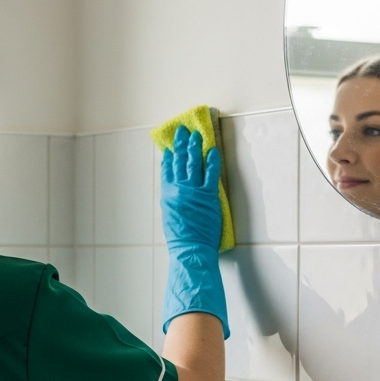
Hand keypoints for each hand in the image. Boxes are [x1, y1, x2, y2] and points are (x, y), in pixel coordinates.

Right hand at [161, 125, 222, 253]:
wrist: (190, 249)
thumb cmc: (180, 239)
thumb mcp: (169, 216)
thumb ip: (173, 200)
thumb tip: (177, 191)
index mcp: (167, 195)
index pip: (167, 170)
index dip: (168, 157)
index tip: (170, 147)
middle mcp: (178, 190)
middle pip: (179, 162)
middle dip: (181, 145)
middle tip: (183, 132)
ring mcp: (193, 191)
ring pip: (193, 163)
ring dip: (195, 147)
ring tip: (196, 135)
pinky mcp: (208, 195)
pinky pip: (210, 173)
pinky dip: (212, 160)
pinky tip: (213, 150)